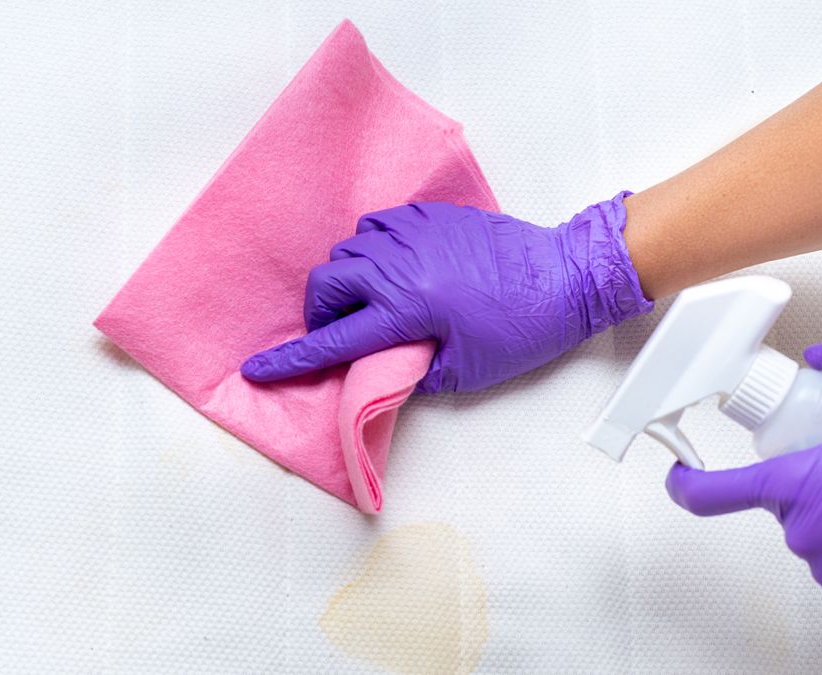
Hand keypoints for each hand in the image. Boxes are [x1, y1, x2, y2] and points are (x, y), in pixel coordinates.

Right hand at [240, 194, 652, 392]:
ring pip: (349, 249)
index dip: (291, 360)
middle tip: (339, 332)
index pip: (333, 340)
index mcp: (405, 309)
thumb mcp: (464, 369)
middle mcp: (399, 266)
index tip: (258, 369)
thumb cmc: (521, 328)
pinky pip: (378, 225)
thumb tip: (379, 372)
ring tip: (367, 301)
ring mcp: (413, 234)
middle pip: (326, 283)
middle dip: (320, 312)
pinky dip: (371, 249)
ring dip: (346, 279)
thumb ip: (411, 371)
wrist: (564, 275)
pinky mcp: (431, 216)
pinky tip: (391, 267)